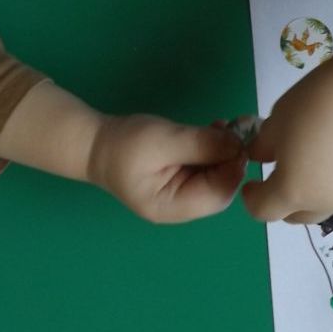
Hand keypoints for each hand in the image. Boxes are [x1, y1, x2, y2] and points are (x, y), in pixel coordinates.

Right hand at [88, 115, 247, 222]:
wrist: (93, 143)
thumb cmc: (124, 145)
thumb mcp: (164, 140)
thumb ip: (201, 144)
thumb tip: (238, 145)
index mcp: (172, 207)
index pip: (218, 195)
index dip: (234, 168)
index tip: (239, 138)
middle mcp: (181, 206)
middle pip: (220, 187)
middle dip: (231, 158)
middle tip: (236, 126)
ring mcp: (181, 193)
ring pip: (216, 175)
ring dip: (224, 150)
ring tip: (225, 124)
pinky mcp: (180, 178)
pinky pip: (205, 167)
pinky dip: (214, 148)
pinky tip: (215, 129)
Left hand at [241, 57, 332, 222]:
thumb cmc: (316, 103)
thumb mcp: (276, 121)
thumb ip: (263, 147)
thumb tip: (263, 158)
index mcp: (293, 191)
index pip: (264, 211)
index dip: (253, 200)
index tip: (253, 184)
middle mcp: (326, 203)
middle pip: (299, 217)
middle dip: (285, 203)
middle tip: (283, 177)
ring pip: (330, 205)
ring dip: (317, 195)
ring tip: (319, 166)